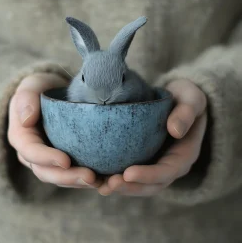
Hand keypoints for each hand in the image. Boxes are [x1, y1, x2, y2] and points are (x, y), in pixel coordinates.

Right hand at [8, 73, 101, 188]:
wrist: (55, 95)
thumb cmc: (42, 89)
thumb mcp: (31, 86)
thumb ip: (26, 98)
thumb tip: (26, 120)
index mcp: (22, 137)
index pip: (30, 152)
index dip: (46, 159)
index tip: (66, 161)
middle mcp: (34, 154)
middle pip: (46, 172)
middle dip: (67, 178)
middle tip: (90, 178)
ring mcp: (49, 160)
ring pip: (62, 178)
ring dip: (80, 183)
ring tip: (101, 182)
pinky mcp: (66, 161)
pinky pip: (74, 174)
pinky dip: (90, 179)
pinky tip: (106, 179)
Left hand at [98, 79, 206, 195]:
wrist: (177, 100)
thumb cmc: (185, 98)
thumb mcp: (191, 99)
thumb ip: (187, 112)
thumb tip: (175, 131)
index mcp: (183, 155)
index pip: (167, 171)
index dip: (148, 176)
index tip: (128, 173)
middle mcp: (169, 165)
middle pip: (150, 185)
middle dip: (129, 187)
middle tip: (108, 185)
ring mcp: (154, 164)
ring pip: (137, 184)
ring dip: (118, 187)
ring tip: (98, 184)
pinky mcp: (142, 160)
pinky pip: (128, 173)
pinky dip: (112, 177)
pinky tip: (96, 176)